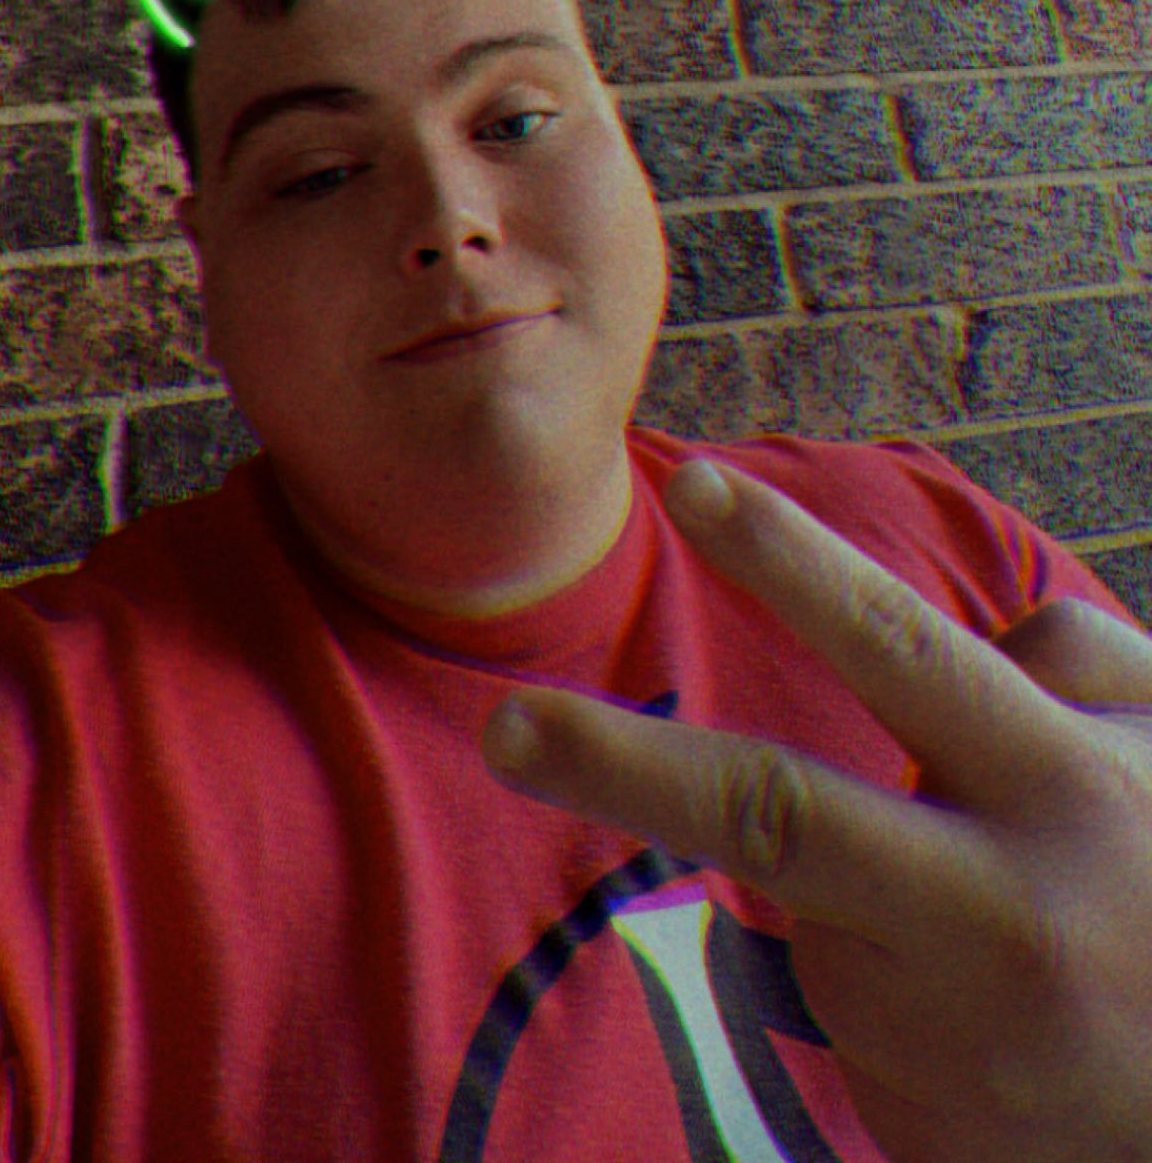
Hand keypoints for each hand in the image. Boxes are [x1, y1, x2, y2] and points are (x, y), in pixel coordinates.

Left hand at [480, 458, 1151, 1162]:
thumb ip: (1082, 664)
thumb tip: (989, 634)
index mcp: (1063, 791)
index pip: (900, 651)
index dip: (789, 565)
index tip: (689, 485)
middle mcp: (991, 909)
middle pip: (769, 814)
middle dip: (619, 765)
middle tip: (501, 728)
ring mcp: (942, 1030)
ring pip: (815, 909)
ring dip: (863, 896)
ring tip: (1007, 943)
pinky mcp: (908, 1121)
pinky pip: (849, 1007)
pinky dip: (891, 981)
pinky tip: (997, 1021)